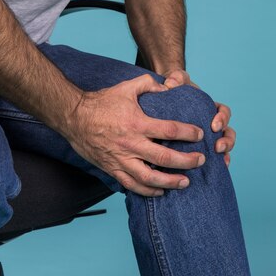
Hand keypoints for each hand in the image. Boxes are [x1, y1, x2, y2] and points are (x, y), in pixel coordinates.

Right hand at [66, 74, 205, 196]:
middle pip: (164, 158)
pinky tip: (160, 192)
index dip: (187, 133)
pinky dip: (148, 191)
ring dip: (170, 182)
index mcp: (136, 123)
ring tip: (186, 182)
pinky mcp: (112, 169)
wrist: (74, 117)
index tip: (199, 134)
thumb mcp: (127, 86)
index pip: (169, 130)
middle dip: (186, 161)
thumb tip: (168, 87)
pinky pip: (132, 185)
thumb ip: (149, 84)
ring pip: (150, 178)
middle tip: (201, 160)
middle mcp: (130, 144)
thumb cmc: (101, 101)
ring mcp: (121, 159)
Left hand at [163, 69, 235, 165]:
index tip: (214, 126)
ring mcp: (207, 138)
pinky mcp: (199, 149)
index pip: (224, 112)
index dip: (222, 119)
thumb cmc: (173, 91)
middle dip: (227, 141)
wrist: (163, 103)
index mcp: (210, 108)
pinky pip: (212, 159)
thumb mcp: (176, 82)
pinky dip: (216, 165)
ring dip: (224, 154)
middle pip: (228, 133)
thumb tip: (171, 84)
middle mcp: (212, 124)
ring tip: (218, 160)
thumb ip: (177, 78)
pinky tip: (214, 170)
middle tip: (217, 147)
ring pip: (223, 148)